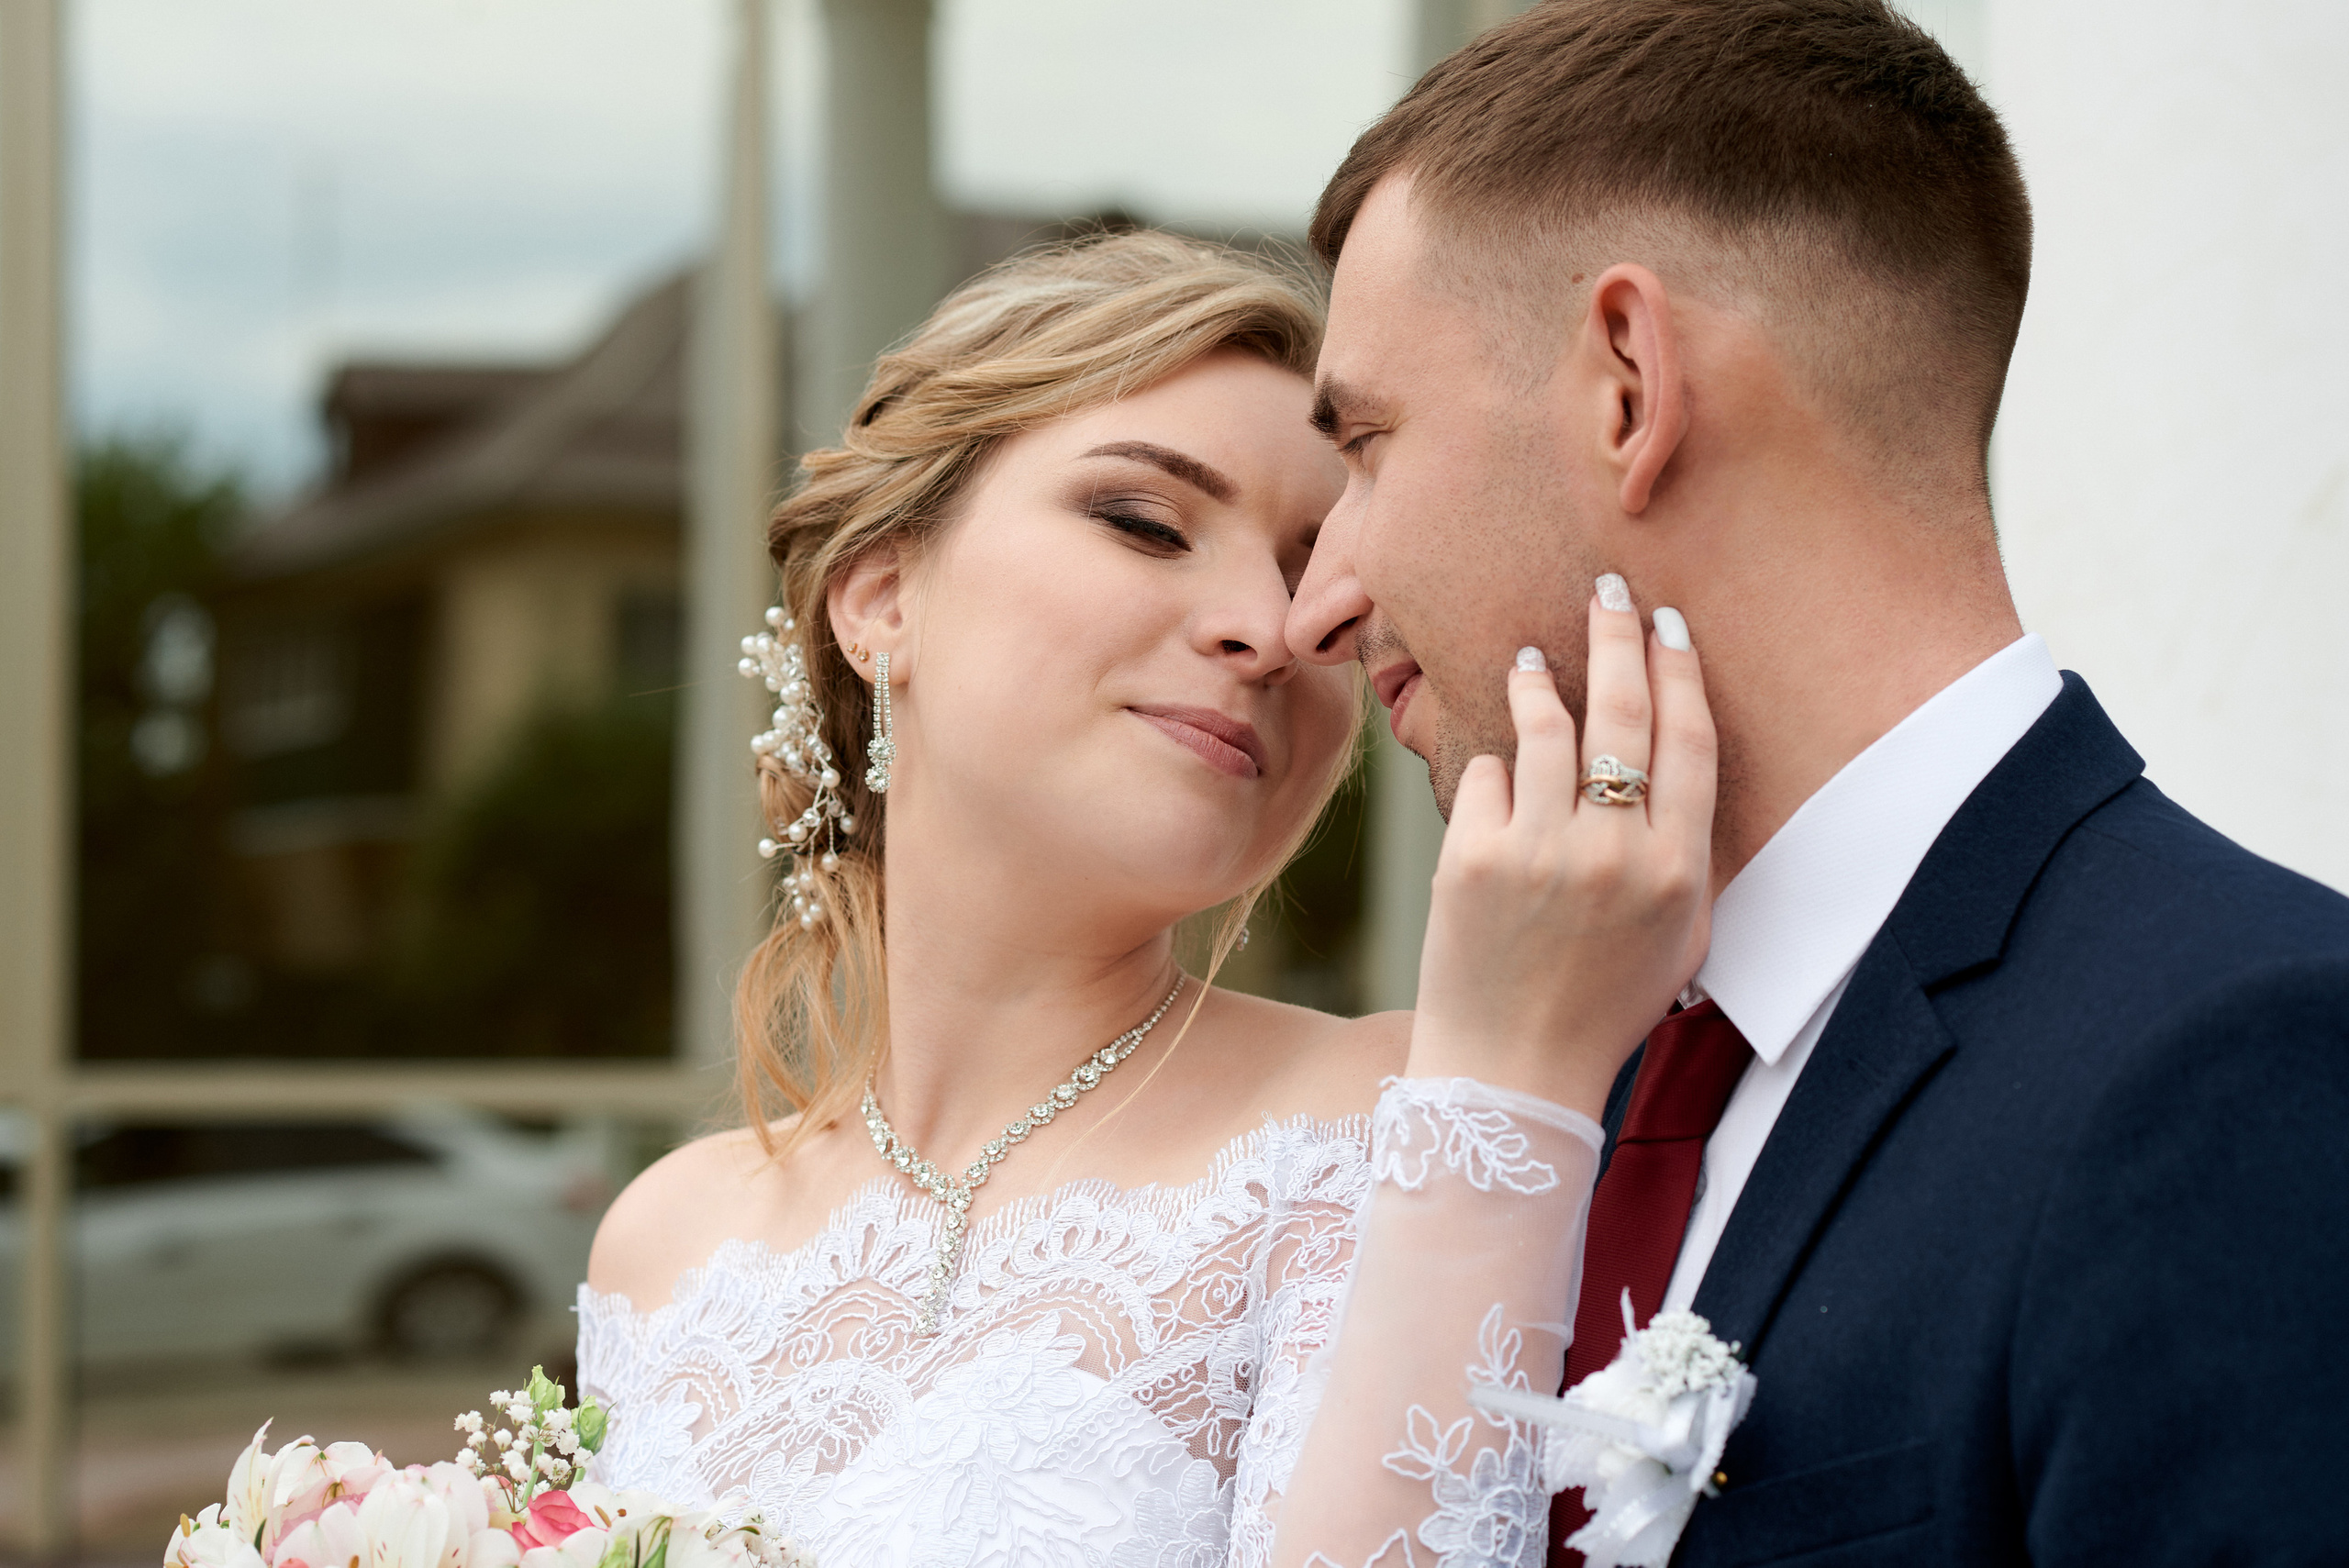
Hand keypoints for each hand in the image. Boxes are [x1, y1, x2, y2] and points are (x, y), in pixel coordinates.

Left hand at [1407, 577, 1715, 1117]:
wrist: (1513, 1067)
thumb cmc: (1602, 1004)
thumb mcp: (1680, 937)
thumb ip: (1686, 852)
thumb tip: (1676, 760)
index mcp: (1678, 870)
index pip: (1689, 739)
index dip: (1680, 671)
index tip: (1670, 624)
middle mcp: (1615, 851)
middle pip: (1624, 710)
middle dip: (1617, 635)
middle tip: (1607, 590)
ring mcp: (1540, 850)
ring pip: (1546, 727)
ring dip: (1539, 681)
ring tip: (1529, 659)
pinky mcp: (1471, 855)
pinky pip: (1487, 777)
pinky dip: (1493, 771)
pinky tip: (1496, 777)